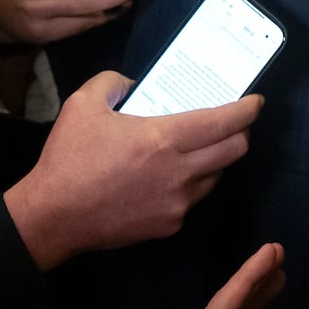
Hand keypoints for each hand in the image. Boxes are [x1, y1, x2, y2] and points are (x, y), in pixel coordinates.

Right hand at [3, 73, 261, 269]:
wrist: (53, 217)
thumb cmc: (69, 158)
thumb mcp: (84, 103)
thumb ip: (113, 83)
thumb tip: (134, 86)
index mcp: (164, 139)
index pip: (224, 122)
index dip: (247, 110)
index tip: (255, 101)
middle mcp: (180, 172)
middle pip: (235, 151)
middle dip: (241, 132)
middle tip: (233, 122)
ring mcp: (178, 203)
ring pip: (215, 176)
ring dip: (215, 159)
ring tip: (200, 147)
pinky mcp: (169, 226)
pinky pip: (192, 198)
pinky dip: (191, 182)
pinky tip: (171, 175)